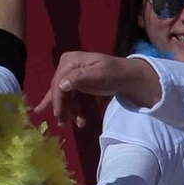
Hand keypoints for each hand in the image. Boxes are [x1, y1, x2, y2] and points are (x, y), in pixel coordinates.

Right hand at [35, 52, 157, 125]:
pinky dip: (70, 107)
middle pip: (59, 89)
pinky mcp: (74, 82)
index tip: (59, 115)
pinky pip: (67, 96)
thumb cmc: (114, 73)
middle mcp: (67, 65)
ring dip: (68, 110)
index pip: (58, 82)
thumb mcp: (99, 74)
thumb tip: (61, 85)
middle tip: (63, 124)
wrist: (126, 76)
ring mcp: (70, 73)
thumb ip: (80, 77)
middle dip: (62, 107)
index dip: (58, 99)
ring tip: (79, 124)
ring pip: (63, 95)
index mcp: (71, 60)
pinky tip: (72, 118)